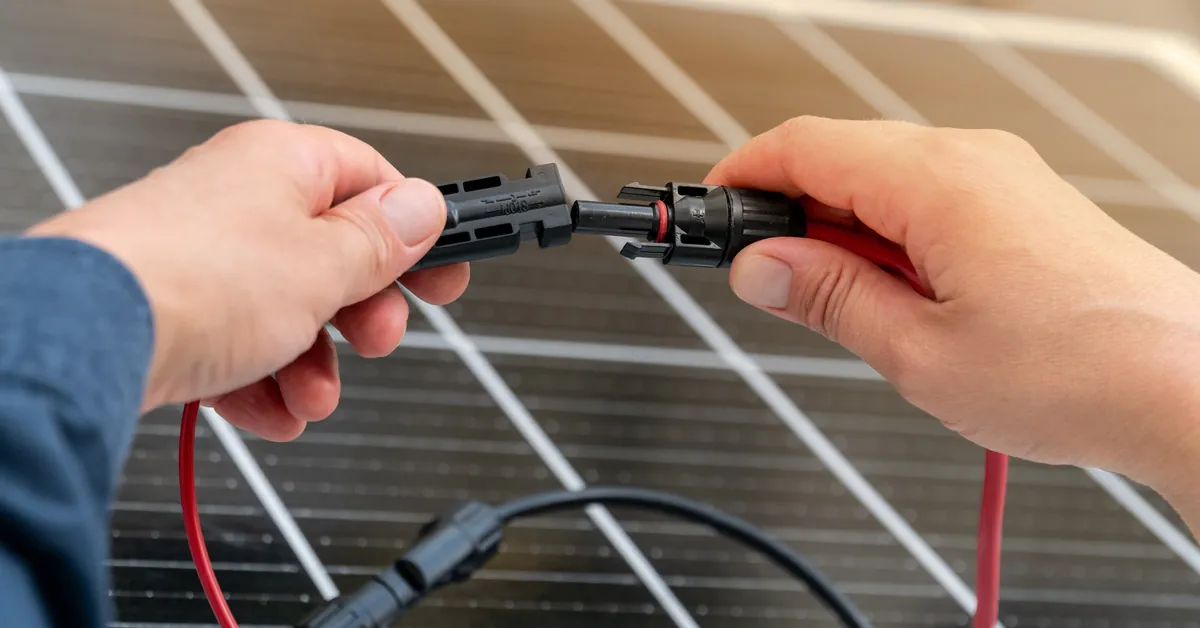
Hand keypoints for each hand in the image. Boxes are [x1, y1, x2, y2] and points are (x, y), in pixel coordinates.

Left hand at [25, 119, 466, 440]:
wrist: (86, 339)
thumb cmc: (196, 280)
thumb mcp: (326, 262)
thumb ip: (383, 240)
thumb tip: (424, 206)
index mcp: (283, 165)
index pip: (371, 181)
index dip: (415, 231)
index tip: (443, 272)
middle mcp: (241, 202)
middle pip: (333, 254)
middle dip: (362, 312)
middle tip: (378, 338)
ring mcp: (204, 257)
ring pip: (289, 311)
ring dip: (315, 365)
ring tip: (312, 396)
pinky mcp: (174, 310)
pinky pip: (242, 345)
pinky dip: (265, 382)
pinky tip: (274, 412)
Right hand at [710, 117, 1199, 507]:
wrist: (1190, 389)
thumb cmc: (1081, 373)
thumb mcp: (919, 353)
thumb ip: (828, 299)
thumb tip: (762, 268)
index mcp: (937, 181)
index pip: (803, 145)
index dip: (740, 178)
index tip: (707, 217)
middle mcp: (972, 160)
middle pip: (839, 156)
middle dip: (785, 211)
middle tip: (760, 281)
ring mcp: (1001, 176)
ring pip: (880, 180)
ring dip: (837, 232)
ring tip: (833, 307)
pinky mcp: (1019, 203)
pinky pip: (926, 198)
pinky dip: (886, 236)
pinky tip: (889, 296)